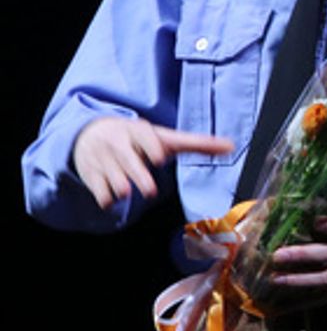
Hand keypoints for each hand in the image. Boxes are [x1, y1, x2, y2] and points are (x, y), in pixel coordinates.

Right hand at [73, 117, 233, 208]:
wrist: (91, 133)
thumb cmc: (139, 138)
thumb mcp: (164, 137)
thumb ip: (197, 143)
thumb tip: (231, 146)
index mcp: (140, 131)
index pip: (145, 137)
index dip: (152, 147)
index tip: (159, 158)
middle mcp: (120, 143)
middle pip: (128, 161)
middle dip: (138, 176)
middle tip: (150, 191)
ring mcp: (103, 159)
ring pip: (112, 177)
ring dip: (120, 188)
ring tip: (126, 192)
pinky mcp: (91, 174)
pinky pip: (99, 190)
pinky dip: (106, 198)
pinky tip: (113, 198)